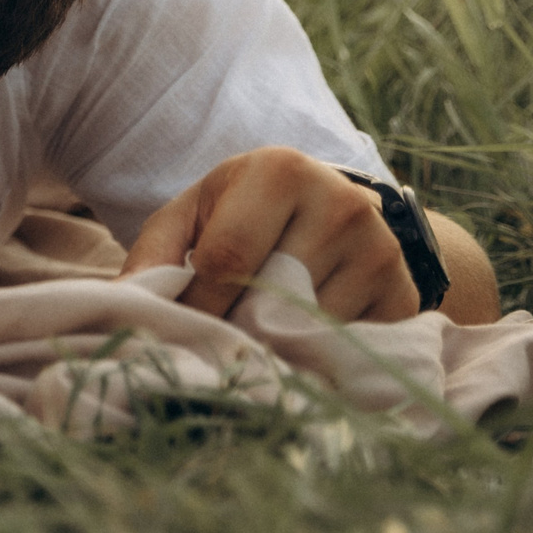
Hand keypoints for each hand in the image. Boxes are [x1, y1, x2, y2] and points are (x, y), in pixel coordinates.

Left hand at [124, 145, 416, 321]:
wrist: (333, 212)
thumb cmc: (243, 214)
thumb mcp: (193, 215)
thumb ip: (156, 253)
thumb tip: (127, 301)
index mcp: (279, 172)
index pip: (227, 260)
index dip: (197, 305)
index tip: (183, 328)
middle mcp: (340, 205)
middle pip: (270, 299)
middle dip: (234, 329)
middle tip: (216, 342)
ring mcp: (381, 251)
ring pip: (308, 331)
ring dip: (274, 347)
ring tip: (258, 337)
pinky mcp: (405, 296)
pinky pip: (348, 349)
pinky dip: (316, 360)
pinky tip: (299, 345)